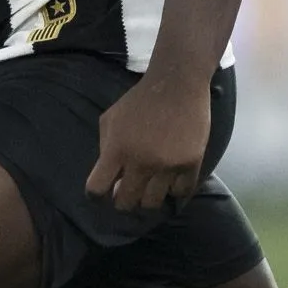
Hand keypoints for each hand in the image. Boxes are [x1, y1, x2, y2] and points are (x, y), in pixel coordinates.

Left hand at [85, 74, 211, 214]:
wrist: (177, 83)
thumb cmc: (139, 100)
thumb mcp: (110, 119)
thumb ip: (106, 148)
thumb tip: (109, 178)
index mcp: (117, 150)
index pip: (97, 189)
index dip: (97, 196)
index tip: (103, 193)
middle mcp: (141, 161)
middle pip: (125, 204)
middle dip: (123, 201)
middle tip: (128, 194)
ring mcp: (167, 164)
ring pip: (153, 204)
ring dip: (148, 199)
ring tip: (150, 189)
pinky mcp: (190, 163)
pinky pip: (180, 193)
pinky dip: (174, 190)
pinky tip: (171, 182)